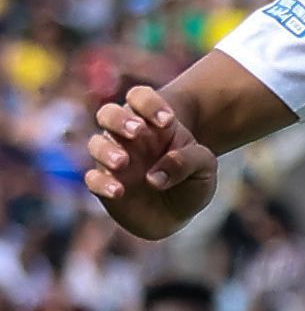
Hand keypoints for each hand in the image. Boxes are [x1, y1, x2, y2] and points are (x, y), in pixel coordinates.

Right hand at [86, 85, 216, 237]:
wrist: (180, 213)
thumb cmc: (191, 180)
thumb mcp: (204, 167)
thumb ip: (188, 160)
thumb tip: (156, 175)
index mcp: (152, 124)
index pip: (140, 98)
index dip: (149, 103)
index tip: (168, 121)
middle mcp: (127, 138)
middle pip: (109, 114)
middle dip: (119, 118)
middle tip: (138, 131)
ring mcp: (113, 159)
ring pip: (96, 144)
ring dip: (106, 150)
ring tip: (123, 162)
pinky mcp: (106, 183)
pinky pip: (93, 179)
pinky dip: (102, 183)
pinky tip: (119, 191)